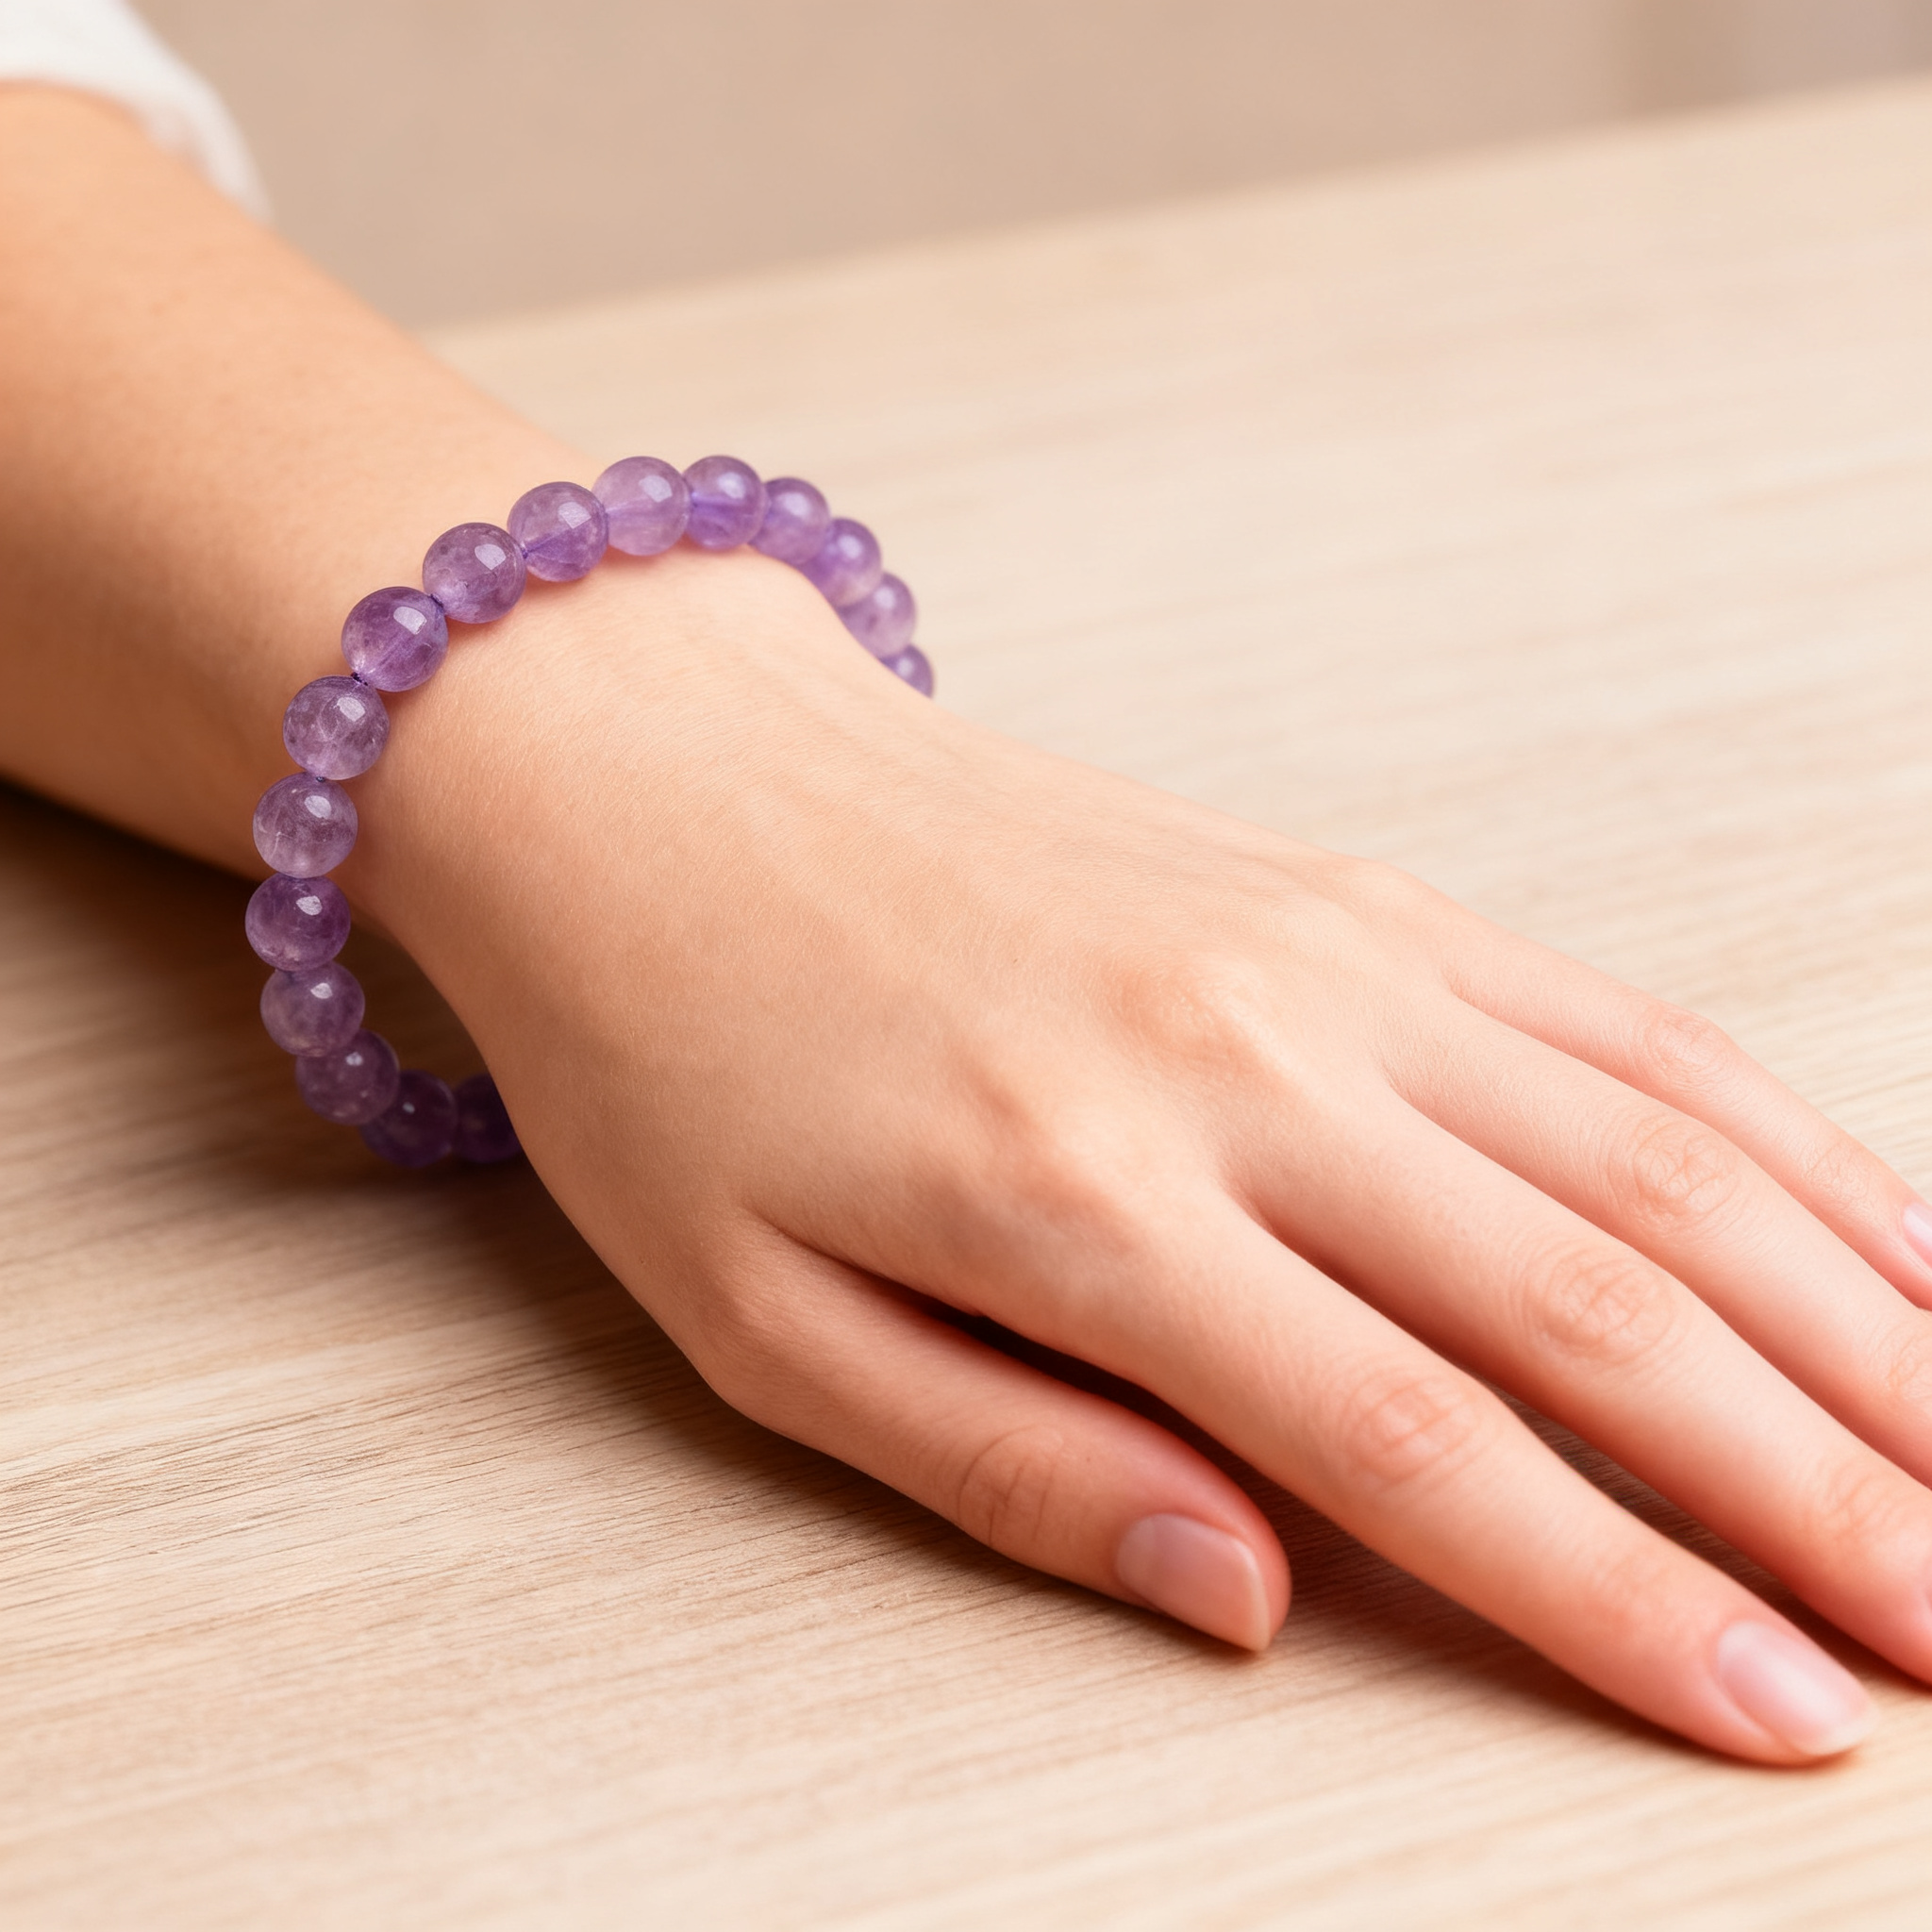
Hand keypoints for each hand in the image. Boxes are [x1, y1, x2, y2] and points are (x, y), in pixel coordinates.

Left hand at [354, 548, 1931, 1765]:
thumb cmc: (689, 1058)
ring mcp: (1322, 951)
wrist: (676, 781)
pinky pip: (1608, 1016)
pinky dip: (1771, 1131)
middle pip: (1598, 1302)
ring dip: (1846, 1317)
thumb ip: (1016, 1466)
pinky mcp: (1350, 884)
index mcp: (1088, 1201)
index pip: (1420, 1443)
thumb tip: (1251, 1596)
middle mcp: (1247, 1063)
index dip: (1623, 1599)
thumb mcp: (768, 1320)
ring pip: (1656, 1150)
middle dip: (1813, 1486)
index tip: (1781, 1716)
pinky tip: (1878, 1230)